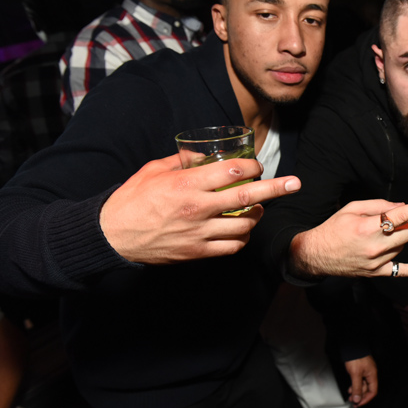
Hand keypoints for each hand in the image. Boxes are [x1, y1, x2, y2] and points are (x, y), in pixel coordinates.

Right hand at [101, 154, 300, 263]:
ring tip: (257, 208)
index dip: (251, 166)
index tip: (256, 165)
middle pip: (248, 197)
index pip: (232, 171)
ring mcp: (200, 233)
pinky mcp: (198, 252)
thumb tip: (201, 155)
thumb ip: (181, 163)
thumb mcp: (153, 171)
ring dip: (257, 215)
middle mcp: (198, 208)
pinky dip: (242, 237)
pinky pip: (232, 246)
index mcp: (187, 184)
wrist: (112, 236)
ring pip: (245, 224)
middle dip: (276, 189)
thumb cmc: (131, 200)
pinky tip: (241, 230)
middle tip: (295, 183)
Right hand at [288, 199, 407, 277]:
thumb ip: (378, 205)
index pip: (401, 215)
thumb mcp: (352, 208)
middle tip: (392, 220)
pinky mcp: (377, 273)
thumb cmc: (333, 227)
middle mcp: (375, 246)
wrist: (316, 254)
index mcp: (367, 227)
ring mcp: (377, 262)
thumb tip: (402, 206)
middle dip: (406, 223)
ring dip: (400, 237)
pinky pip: (403, 272)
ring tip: (382, 235)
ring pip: (404, 245)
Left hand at [345, 355, 377, 406]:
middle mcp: (370, 374)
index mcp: (372, 375)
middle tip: (353, 402)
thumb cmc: (355, 357)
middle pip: (367, 389)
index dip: (366, 399)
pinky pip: (359, 381)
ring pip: (362, 385)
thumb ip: (357, 388)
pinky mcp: (360, 370)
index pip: (373, 391)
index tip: (358, 404)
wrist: (351, 346)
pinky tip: (350, 388)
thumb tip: (357, 399)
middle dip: (360, 396)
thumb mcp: (355, 374)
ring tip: (350, 396)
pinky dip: (355, 386)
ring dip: (356, 392)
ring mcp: (365, 372)